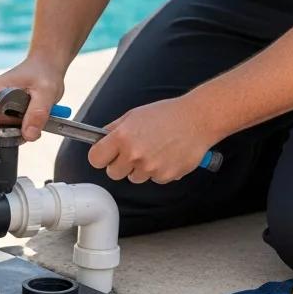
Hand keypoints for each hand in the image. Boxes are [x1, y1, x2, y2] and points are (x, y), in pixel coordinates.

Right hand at [0, 53, 65, 142]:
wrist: (45, 64)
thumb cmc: (44, 73)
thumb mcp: (46, 93)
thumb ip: (37, 114)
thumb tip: (28, 135)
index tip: (17, 134)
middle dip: (4, 136)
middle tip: (26, 129)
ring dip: (8, 133)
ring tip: (27, 122)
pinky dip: (10, 128)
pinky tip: (24, 120)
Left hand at [88, 95, 215, 183]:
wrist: (197, 120)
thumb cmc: (167, 114)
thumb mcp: (135, 115)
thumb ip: (115, 128)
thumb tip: (101, 138)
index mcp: (122, 137)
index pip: (96, 159)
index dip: (101, 156)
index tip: (106, 154)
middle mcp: (134, 154)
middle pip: (113, 173)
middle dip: (120, 164)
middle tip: (132, 152)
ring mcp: (150, 167)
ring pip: (134, 177)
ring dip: (140, 168)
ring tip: (154, 150)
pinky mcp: (165, 176)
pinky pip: (153, 179)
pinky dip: (158, 171)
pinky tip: (167, 155)